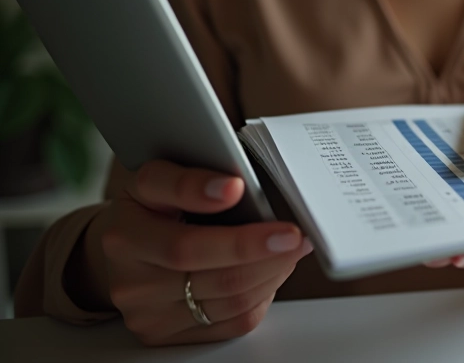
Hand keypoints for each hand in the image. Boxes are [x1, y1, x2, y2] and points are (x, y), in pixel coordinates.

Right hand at [92, 160, 311, 345]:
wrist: (129, 258)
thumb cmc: (158, 214)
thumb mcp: (166, 182)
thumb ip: (196, 176)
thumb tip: (240, 185)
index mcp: (125, 216)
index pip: (159, 195)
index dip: (197, 190)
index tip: (235, 186)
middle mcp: (126, 265)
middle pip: (193, 255)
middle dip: (254, 244)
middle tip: (293, 233)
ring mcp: (142, 307)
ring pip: (224, 294)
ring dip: (270, 270)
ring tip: (291, 249)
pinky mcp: (164, 333)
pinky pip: (232, 321)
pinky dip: (263, 294)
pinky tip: (273, 272)